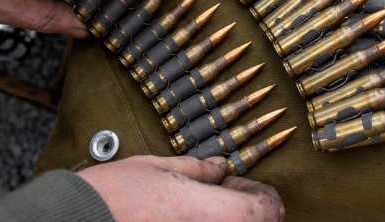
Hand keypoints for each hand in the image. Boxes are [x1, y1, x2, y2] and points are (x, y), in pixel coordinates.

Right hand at [77, 155, 283, 221]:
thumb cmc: (114, 198)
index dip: (254, 190)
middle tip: (211, 196)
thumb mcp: (160, 169)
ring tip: (189, 212)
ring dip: (220, 221)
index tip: (231, 182)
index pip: (270, 206)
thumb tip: (219, 168)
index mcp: (224, 215)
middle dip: (240, 209)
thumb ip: (199, 170)